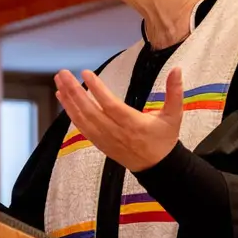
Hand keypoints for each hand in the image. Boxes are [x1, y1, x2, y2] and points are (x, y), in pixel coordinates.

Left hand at [54, 66, 183, 171]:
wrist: (157, 167)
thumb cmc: (164, 139)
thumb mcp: (174, 115)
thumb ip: (175, 92)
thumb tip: (177, 69)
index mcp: (133, 124)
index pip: (111, 105)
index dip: (97, 90)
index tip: (86, 74)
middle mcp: (116, 132)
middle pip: (90, 111)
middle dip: (74, 91)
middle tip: (63, 73)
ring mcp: (105, 139)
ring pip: (82, 119)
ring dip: (68, 100)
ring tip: (59, 82)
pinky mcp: (100, 143)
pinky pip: (81, 127)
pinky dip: (71, 113)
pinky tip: (63, 99)